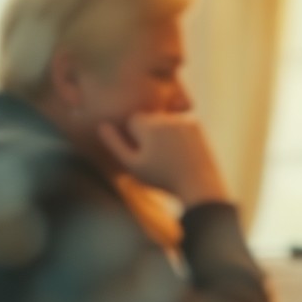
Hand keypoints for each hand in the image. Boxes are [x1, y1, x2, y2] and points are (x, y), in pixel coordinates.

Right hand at [99, 114, 226, 206]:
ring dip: (163, 134)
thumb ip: (115, 144)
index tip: (142, 153)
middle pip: (148, 119)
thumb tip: (102, 125)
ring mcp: (182, 120)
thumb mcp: (133, 166)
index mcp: (147, 126)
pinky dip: (178, 136)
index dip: (134, 137)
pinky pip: (179, 126)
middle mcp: (165, 118)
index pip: (132, 120)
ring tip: (169, 156)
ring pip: (164, 122)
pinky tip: (181, 153)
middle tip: (157, 156)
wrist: (198, 184)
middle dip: (148, 133)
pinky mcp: (196, 125)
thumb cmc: (162, 178)